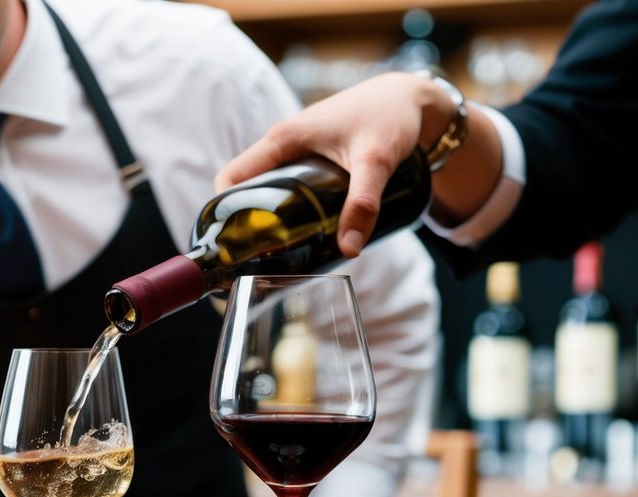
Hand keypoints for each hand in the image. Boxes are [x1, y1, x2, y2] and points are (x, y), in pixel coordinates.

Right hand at [215, 72, 495, 256]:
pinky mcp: (314, 157)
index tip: (235, 244)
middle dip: (249, 222)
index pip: (231, 177)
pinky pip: (288, 184)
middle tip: (261, 257)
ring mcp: (298, 149)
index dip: (224, 210)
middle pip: (247, 187)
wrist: (414, 98)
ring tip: (280, 252)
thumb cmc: (391, 117)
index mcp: (282, 139)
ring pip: (269, 187)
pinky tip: (303, 232)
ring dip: (270, 217)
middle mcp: (284, 143)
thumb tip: (348, 250)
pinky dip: (289, 207)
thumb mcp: (375, 162)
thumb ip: (363, 205)